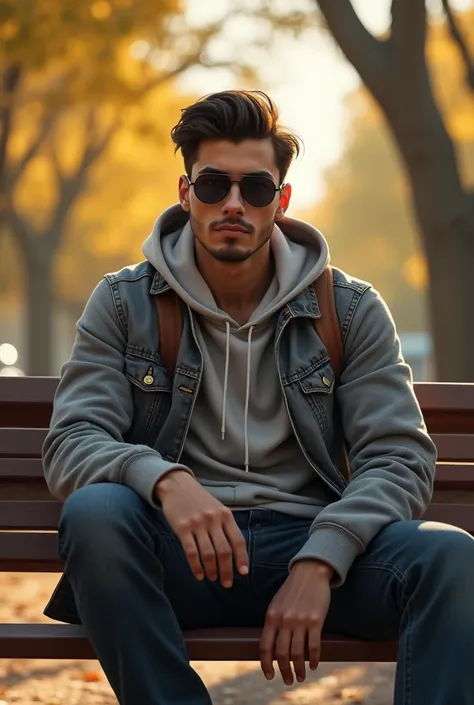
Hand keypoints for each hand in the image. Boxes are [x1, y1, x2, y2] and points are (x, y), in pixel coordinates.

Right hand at [155, 471, 248, 586]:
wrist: (177, 486)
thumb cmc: (199, 500)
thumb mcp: (217, 508)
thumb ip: (225, 526)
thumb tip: (234, 552)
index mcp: (225, 515)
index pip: (238, 540)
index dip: (242, 558)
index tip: (243, 573)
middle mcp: (213, 520)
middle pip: (224, 551)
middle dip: (227, 570)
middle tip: (226, 583)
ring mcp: (198, 524)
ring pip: (208, 554)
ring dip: (212, 570)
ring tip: (213, 578)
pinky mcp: (183, 528)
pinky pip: (191, 552)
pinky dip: (196, 566)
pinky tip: (199, 575)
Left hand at [260, 559, 332, 685]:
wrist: (310, 572)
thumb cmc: (293, 589)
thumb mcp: (277, 603)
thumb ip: (274, 623)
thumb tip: (272, 647)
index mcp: (271, 616)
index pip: (265, 647)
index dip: (266, 664)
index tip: (269, 676)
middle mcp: (284, 620)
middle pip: (281, 654)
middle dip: (284, 671)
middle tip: (288, 680)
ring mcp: (300, 621)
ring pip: (297, 654)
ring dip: (299, 669)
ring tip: (301, 677)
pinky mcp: (316, 621)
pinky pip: (314, 646)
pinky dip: (314, 659)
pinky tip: (314, 665)